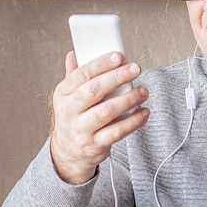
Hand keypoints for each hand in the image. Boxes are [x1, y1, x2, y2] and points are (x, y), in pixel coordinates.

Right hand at [50, 51, 149, 183]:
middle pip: (94, 90)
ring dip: (129, 99)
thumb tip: (74, 53)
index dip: (101, 64)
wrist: (68, 153)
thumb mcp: (68, 96)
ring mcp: (81, 130)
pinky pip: (117, 132)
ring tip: (143, 91)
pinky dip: (133, 121)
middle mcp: (69, 111)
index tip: (119, 56)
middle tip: (136, 68)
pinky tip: (144, 112)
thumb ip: (74, 74)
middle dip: (117, 77)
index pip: (81, 75)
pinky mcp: (95, 145)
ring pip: (107, 111)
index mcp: (63, 94)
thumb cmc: (74, 117)